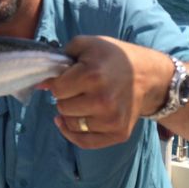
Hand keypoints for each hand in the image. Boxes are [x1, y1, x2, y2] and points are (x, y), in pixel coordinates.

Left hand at [39, 35, 171, 148]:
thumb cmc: (113, 57)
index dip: (58, 82)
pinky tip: (70, 122)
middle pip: (62, 107)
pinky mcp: (118, 133)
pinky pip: (85, 142)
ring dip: (71, 114)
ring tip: (81, 101)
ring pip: (72, 124)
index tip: (66, 78)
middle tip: (77, 89)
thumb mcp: (88, 44)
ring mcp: (111, 120)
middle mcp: (102, 100)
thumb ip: (60, 58)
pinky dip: (73, 133)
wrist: (148, 76)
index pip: (57, 89)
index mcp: (92, 75)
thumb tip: (40, 84)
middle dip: (65, 97)